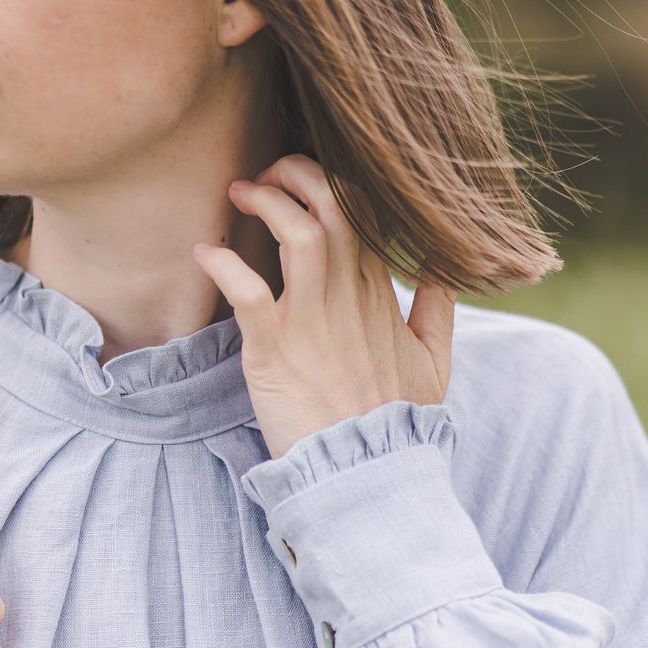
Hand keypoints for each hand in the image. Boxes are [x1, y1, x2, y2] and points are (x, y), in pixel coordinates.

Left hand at [192, 154, 454, 461]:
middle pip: (334, 207)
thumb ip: (437, 310)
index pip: (363, 213)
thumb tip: (441, 268)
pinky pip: (249, 294)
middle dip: (298, 173)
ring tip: (241, 192)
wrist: (365, 475)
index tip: (304, 180)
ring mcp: (312, 323)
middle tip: (267, 173)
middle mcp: (349, 298)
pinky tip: (205, 254)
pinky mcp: (275, 351)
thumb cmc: (395, 423)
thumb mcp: (435, 364)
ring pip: (299, 234)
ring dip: (268, 203)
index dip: (333, 181)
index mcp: (381, 294)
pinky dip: (224, 266)